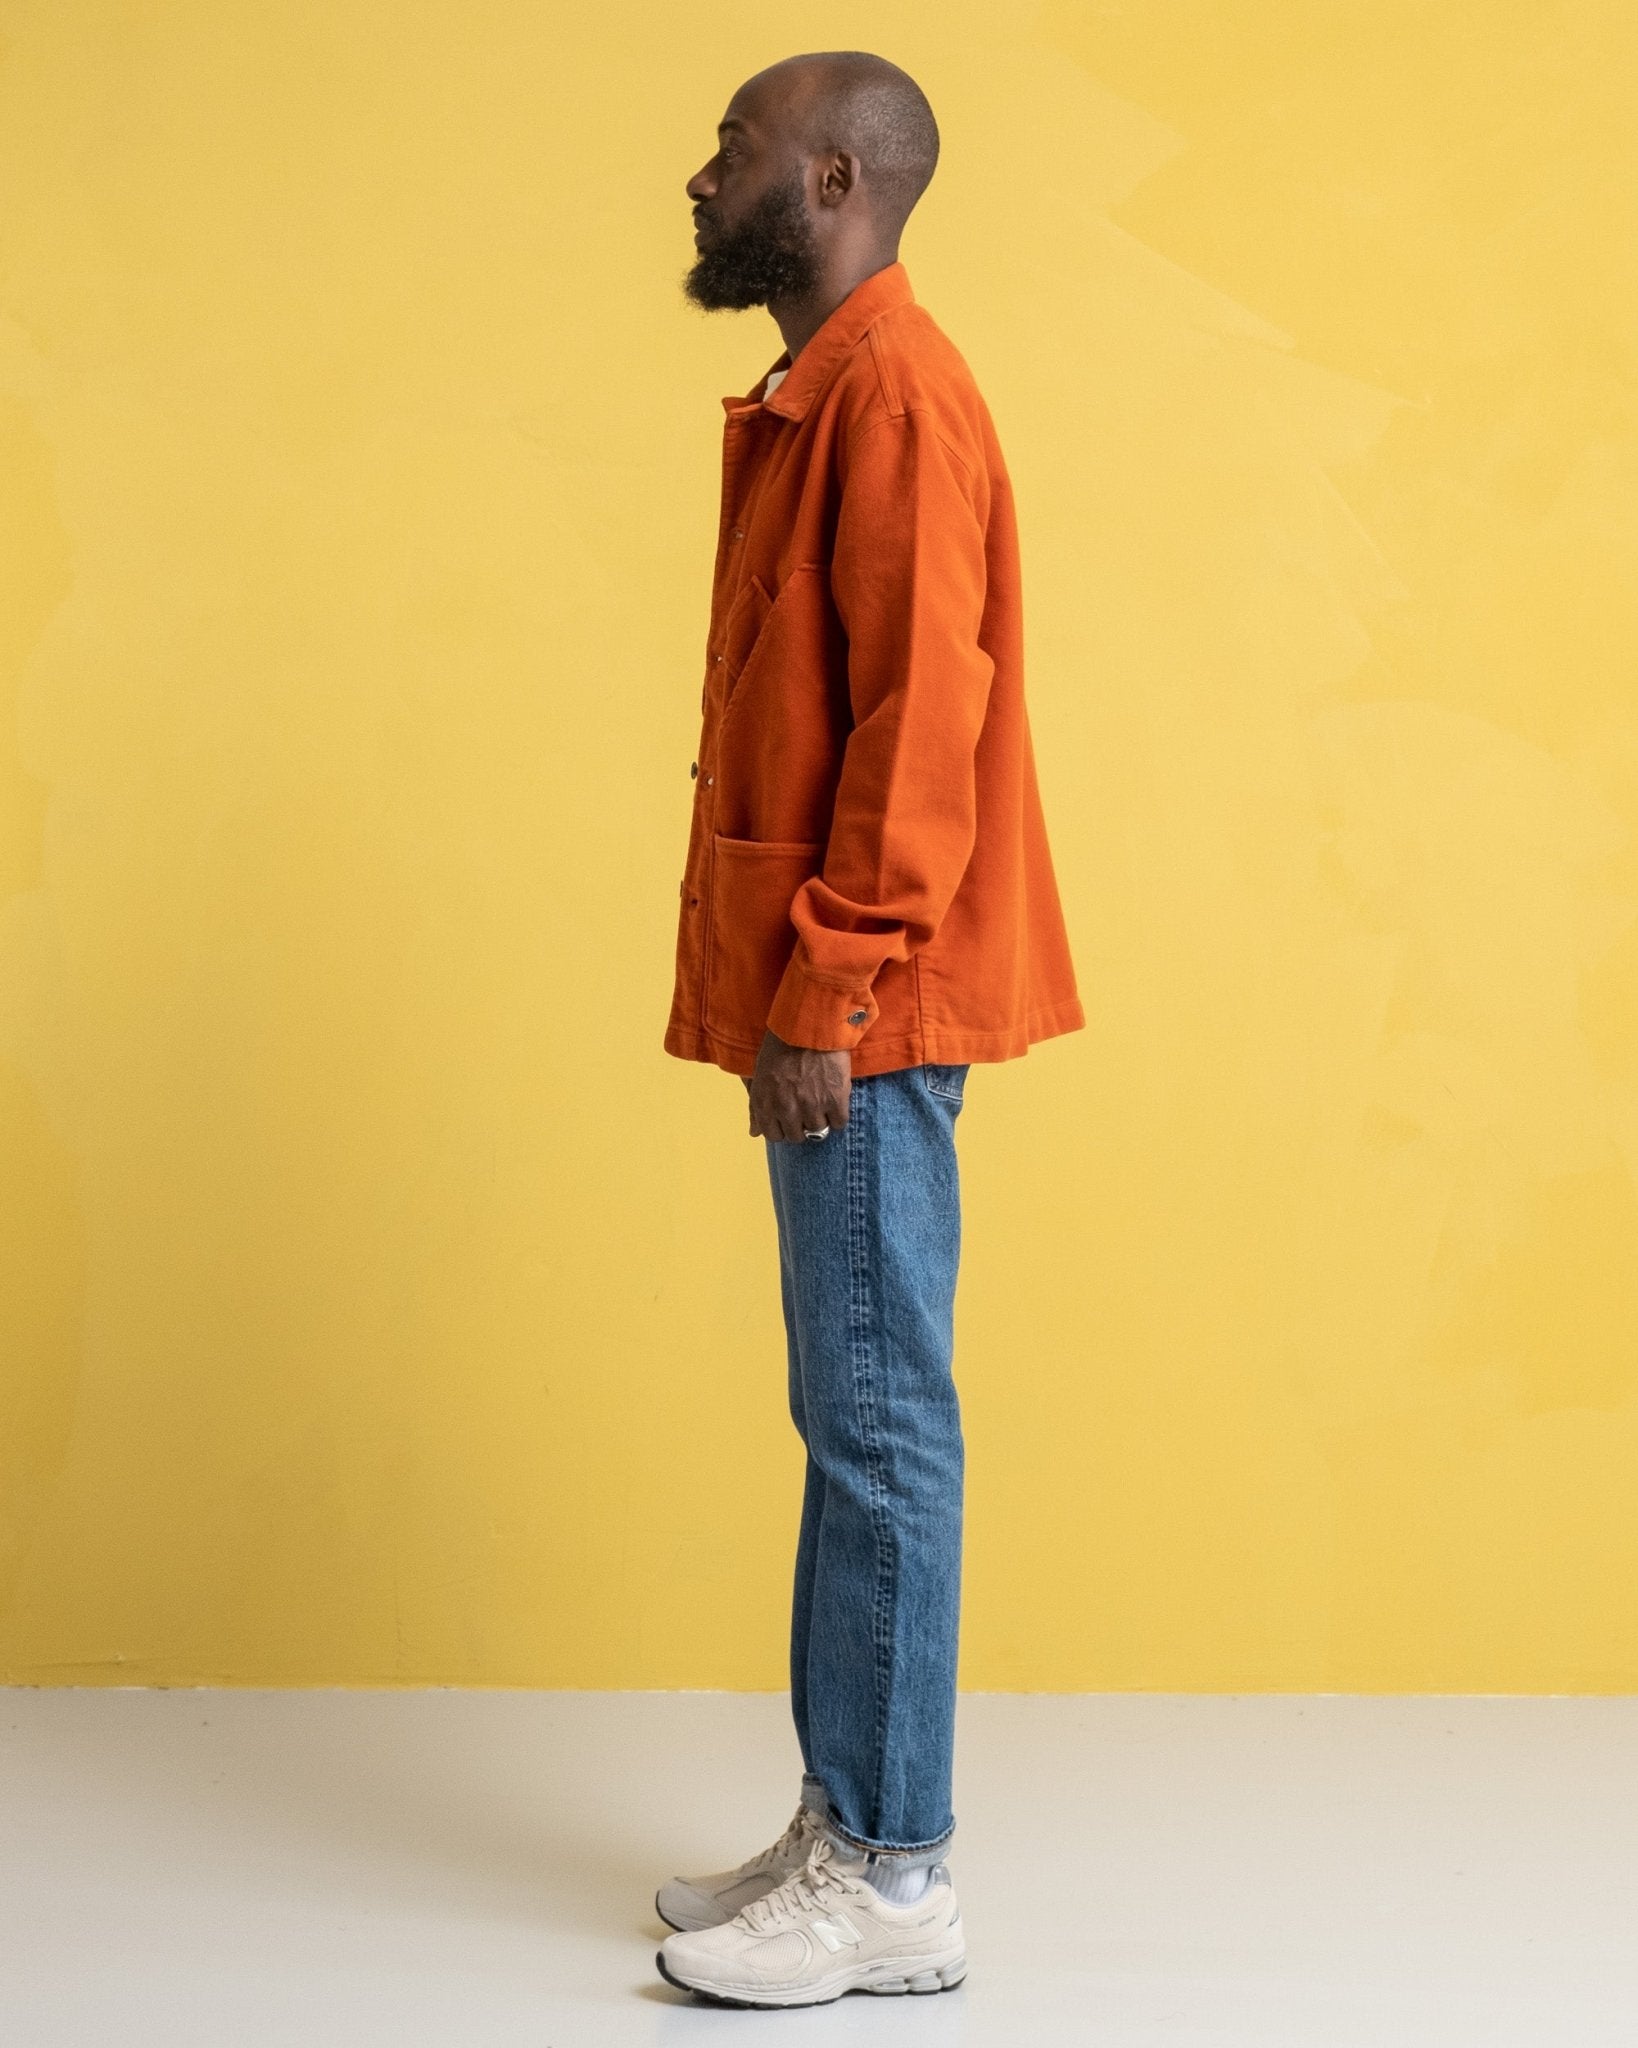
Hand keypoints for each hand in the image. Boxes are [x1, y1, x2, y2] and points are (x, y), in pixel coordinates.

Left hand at [745, 1029, 850, 1143]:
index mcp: (765, 1103)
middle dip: (801, 1125)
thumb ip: (757, 1107)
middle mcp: (786, 1109)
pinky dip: (838, 1115)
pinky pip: (839, 1123)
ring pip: (818, 1131)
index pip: (773, 1136)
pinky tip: (836, 1102)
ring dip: (821, 1120)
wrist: (809, 1024)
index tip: (790, 1118)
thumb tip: (754, 1133)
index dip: (782, 1128)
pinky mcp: (834, 1100)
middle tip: (808, 1108)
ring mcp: (811, 1106)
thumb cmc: (781, 1046)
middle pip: (797, 1137)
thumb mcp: (760, 1075)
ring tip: (822, 1102)